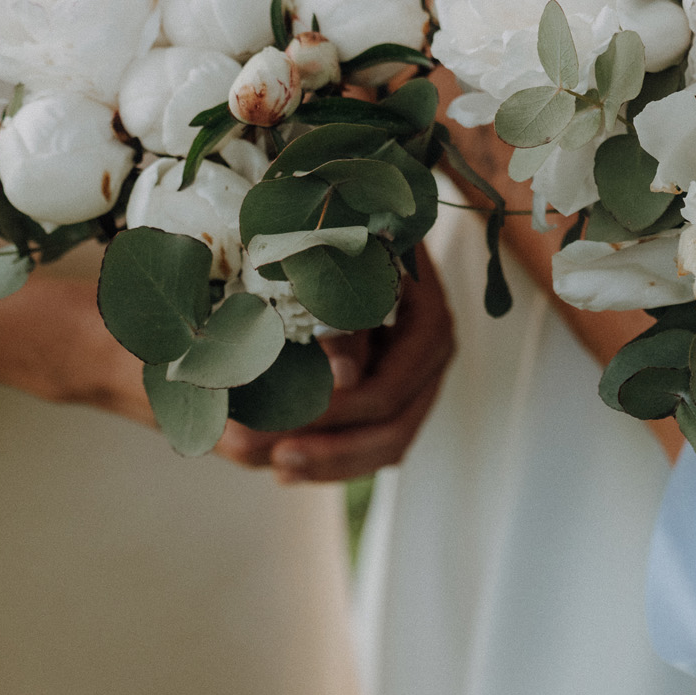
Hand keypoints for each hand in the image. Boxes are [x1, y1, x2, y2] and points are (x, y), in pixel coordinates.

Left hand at [221, 250, 457, 482]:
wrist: (341, 229)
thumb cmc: (339, 237)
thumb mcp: (339, 266)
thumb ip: (343, 317)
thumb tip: (345, 378)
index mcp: (427, 321)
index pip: (390, 389)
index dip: (338, 414)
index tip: (283, 425)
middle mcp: (427, 359)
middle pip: (394, 429)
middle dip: (331, 452)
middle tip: (270, 457)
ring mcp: (412, 382)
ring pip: (382, 446)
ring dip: (325, 464)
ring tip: (268, 465)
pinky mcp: (387, 398)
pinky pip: (365, 442)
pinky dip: (325, 458)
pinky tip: (278, 465)